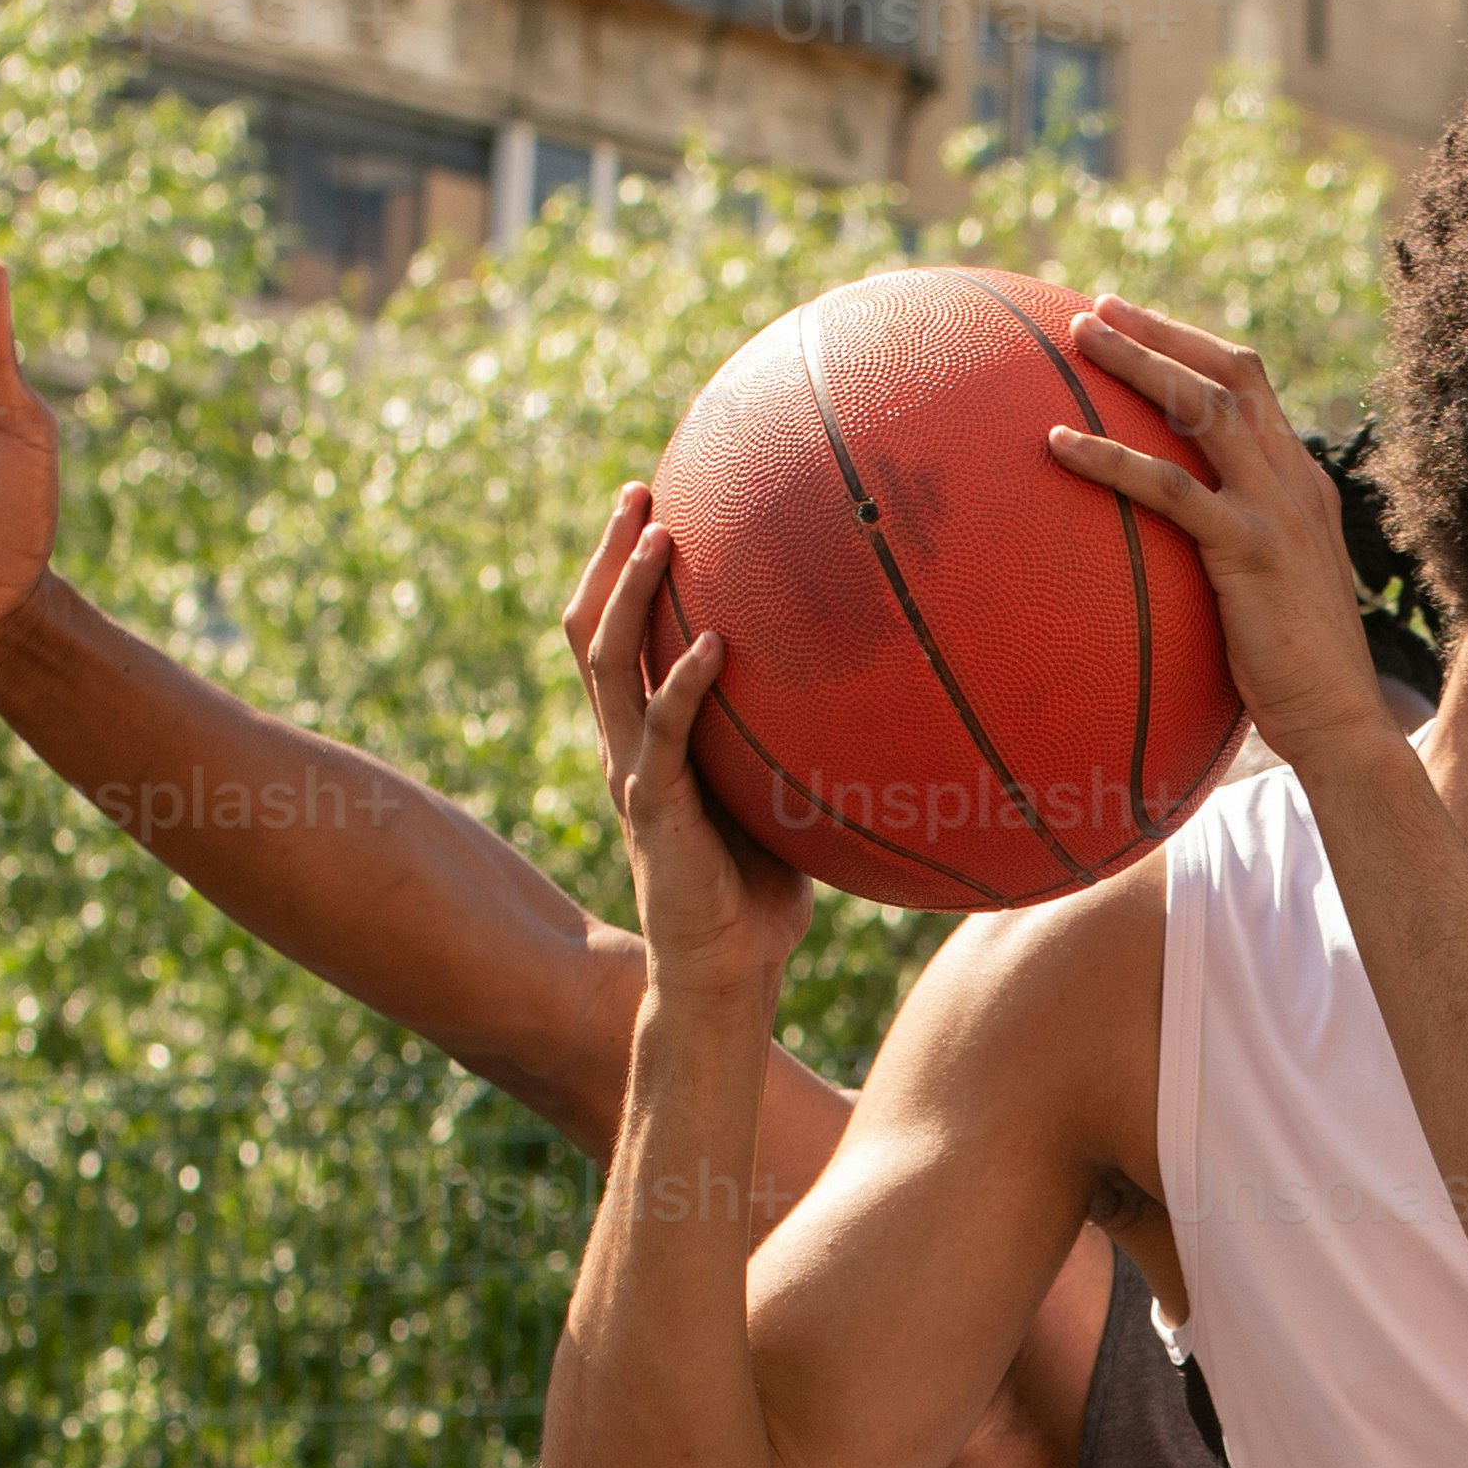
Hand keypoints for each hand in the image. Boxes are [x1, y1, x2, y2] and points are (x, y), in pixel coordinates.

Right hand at [577, 484, 800, 1017]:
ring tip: (661, 533)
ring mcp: (633, 775)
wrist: (727, 976)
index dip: (621, 572)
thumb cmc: (762, 895)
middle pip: (592, 629)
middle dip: (610, 556)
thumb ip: (796, 744)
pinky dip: (685, 684)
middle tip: (639, 490)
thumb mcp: (781, 800)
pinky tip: (715, 641)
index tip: (651, 505)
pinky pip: (665, 733)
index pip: (616, 638)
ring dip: (631, 594)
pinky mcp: (655, 811)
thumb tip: (875, 691)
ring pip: (609, 663)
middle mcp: (626, 746)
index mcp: (646, 739)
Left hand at [1046, 298, 1406, 768]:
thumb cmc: (1296, 672)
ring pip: (1202, 408)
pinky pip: (1169, 488)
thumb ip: (1237, 549)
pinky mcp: (1249, 550)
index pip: (1252, 388)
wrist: (1340, 721)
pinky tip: (1058, 445)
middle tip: (1098, 308)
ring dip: (1139, 363)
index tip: (1139, 327)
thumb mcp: (1274, 590)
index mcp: (1302, 482)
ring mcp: (1276, 511)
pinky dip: (1111, 457)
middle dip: (1163, 330)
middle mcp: (1295, 481)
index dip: (1194, 348)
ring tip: (1077, 340)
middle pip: (1230, 373)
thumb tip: (1175, 547)